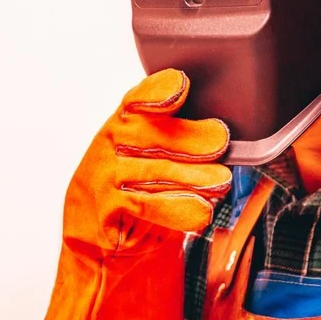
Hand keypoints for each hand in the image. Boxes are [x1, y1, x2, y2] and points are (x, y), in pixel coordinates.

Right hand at [65, 68, 231, 254]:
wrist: (99, 234)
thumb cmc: (133, 188)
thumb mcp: (152, 158)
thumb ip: (178, 141)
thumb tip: (221, 136)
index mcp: (123, 123)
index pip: (137, 100)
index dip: (158, 92)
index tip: (181, 86)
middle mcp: (110, 144)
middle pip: (150, 134)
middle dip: (189, 137)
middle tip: (220, 141)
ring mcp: (105, 176)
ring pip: (155, 171)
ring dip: (193, 176)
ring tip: (220, 182)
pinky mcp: (107, 208)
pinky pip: (147, 206)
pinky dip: (179, 209)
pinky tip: (201, 210)